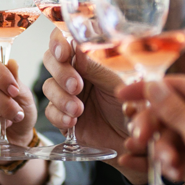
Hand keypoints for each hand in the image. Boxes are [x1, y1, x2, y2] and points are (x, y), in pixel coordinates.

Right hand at [0, 57, 36, 146]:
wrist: (17, 138)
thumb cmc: (18, 113)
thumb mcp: (24, 96)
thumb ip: (16, 80)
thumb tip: (12, 63)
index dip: (2, 76)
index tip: (15, 91)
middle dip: (6, 105)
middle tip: (17, 114)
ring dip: (0, 122)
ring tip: (6, 124)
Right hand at [42, 28, 147, 183]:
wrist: (136, 142)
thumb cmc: (133, 109)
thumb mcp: (116, 85)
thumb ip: (95, 68)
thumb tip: (76, 46)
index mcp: (88, 61)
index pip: (64, 41)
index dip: (58, 43)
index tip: (64, 53)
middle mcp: (75, 75)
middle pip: (51, 62)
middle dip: (61, 73)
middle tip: (76, 86)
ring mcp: (67, 96)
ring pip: (48, 87)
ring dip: (61, 98)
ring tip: (79, 111)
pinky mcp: (63, 118)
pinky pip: (50, 112)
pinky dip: (59, 116)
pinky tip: (73, 122)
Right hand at [119, 76, 184, 184]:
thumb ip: (174, 110)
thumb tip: (154, 87)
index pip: (177, 85)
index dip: (147, 90)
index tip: (123, 96)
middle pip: (171, 111)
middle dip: (153, 128)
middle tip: (138, 140)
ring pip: (172, 134)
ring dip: (164, 150)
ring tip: (166, 165)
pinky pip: (179, 152)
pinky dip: (171, 162)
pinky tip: (168, 172)